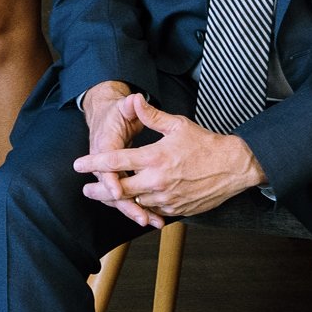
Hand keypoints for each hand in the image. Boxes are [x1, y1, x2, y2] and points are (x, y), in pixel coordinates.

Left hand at [73, 96, 263, 220]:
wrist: (233, 167)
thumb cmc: (205, 144)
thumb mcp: (178, 124)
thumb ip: (152, 115)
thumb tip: (135, 99)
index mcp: (155, 157)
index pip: (117, 161)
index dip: (94, 163)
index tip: (78, 165)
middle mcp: (158, 181)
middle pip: (120, 190)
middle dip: (100, 191)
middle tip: (86, 190)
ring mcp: (167, 198)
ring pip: (135, 203)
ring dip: (120, 201)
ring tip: (107, 197)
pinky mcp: (176, 209)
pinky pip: (152, 211)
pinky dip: (141, 208)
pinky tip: (134, 203)